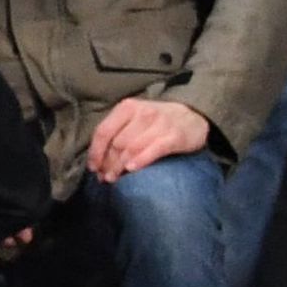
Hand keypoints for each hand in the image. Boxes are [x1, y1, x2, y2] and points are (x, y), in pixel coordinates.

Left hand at [87, 95, 216, 183]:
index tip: (93, 168)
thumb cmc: (157, 121)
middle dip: (107, 163)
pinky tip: (131, 169)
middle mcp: (142, 114)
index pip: (104, 132)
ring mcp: (159, 124)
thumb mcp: (135, 119)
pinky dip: (140, 160)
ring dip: (119, 167)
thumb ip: (117, 133)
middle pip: (117, 143)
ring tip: (114, 179)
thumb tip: (98, 161)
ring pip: (131, 149)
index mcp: (127, 108)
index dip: (96, 152)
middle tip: (104, 177)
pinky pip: (154, 150)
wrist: (193, 116)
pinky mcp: (174, 137)